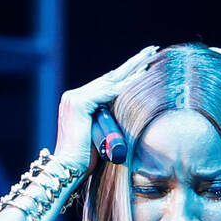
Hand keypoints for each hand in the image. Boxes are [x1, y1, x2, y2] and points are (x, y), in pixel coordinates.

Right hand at [53, 45, 159, 174]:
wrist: (70, 169)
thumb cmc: (87, 160)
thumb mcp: (101, 135)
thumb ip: (109, 123)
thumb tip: (128, 119)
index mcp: (79, 102)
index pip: (107, 84)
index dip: (127, 74)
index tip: (146, 64)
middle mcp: (74, 96)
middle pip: (110, 77)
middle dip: (132, 64)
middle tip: (151, 51)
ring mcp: (74, 98)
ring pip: (109, 82)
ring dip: (131, 70)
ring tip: (149, 58)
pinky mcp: (78, 104)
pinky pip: (105, 93)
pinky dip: (122, 87)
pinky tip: (138, 78)